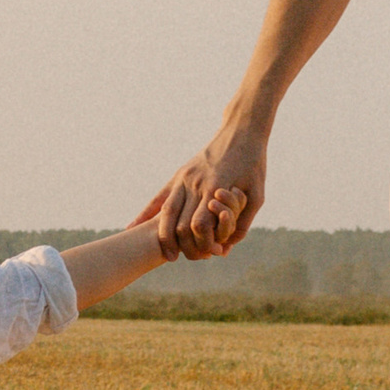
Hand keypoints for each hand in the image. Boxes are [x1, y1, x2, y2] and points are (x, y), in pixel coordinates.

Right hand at [137, 127, 264, 260]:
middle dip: (184, 245)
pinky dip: (144, 215)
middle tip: (190, 258)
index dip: (203, 243)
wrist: (241, 131)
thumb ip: (242, 223)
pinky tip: (132, 229)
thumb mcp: (257, 194)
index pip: (199, 224)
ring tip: (167, 255)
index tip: (211, 253)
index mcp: (215, 186)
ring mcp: (183, 178)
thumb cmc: (253, 164)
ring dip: (164, 237)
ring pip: (166, 213)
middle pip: (180, 222)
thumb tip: (226, 248)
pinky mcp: (178, 175)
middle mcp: (195, 182)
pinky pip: (158, 198)